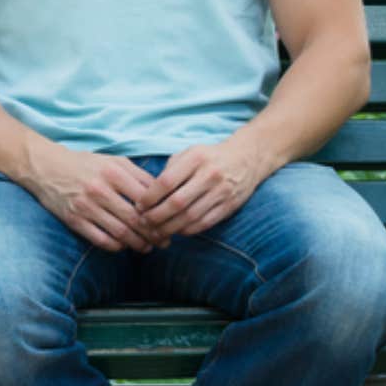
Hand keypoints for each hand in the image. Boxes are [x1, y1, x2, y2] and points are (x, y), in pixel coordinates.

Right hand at [20, 144, 160, 252]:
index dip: (161, 213)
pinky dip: (117, 246)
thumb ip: (137, 175)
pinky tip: (124, 246)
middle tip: (164, 241)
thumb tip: (161, 194)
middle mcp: (100, 189)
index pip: (146, 198)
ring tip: (148, 247)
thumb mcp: (112, 160)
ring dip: (138, 244)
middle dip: (154, 234)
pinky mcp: (74, 220)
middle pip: (136, 219)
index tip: (170, 221)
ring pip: (121, 233)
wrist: (45, 166)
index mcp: (114, 172)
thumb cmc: (84, 163)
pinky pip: (101, 240)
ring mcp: (86, 206)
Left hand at [137, 139, 274, 240]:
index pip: (166, 182)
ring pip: (190, 217)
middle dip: (156, 216)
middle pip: (177, 203)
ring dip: (170, 228)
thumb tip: (148, 194)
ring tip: (156, 232)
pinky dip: (188, 230)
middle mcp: (209, 175)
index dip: (149, 197)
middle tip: (143, 223)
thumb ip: (170, 170)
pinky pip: (205, 223)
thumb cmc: (209, 157)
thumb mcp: (189, 153)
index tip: (139, 206)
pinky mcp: (230, 206)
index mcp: (195, 158)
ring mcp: (221, 192)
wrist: (247, 158)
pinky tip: (176, 231)